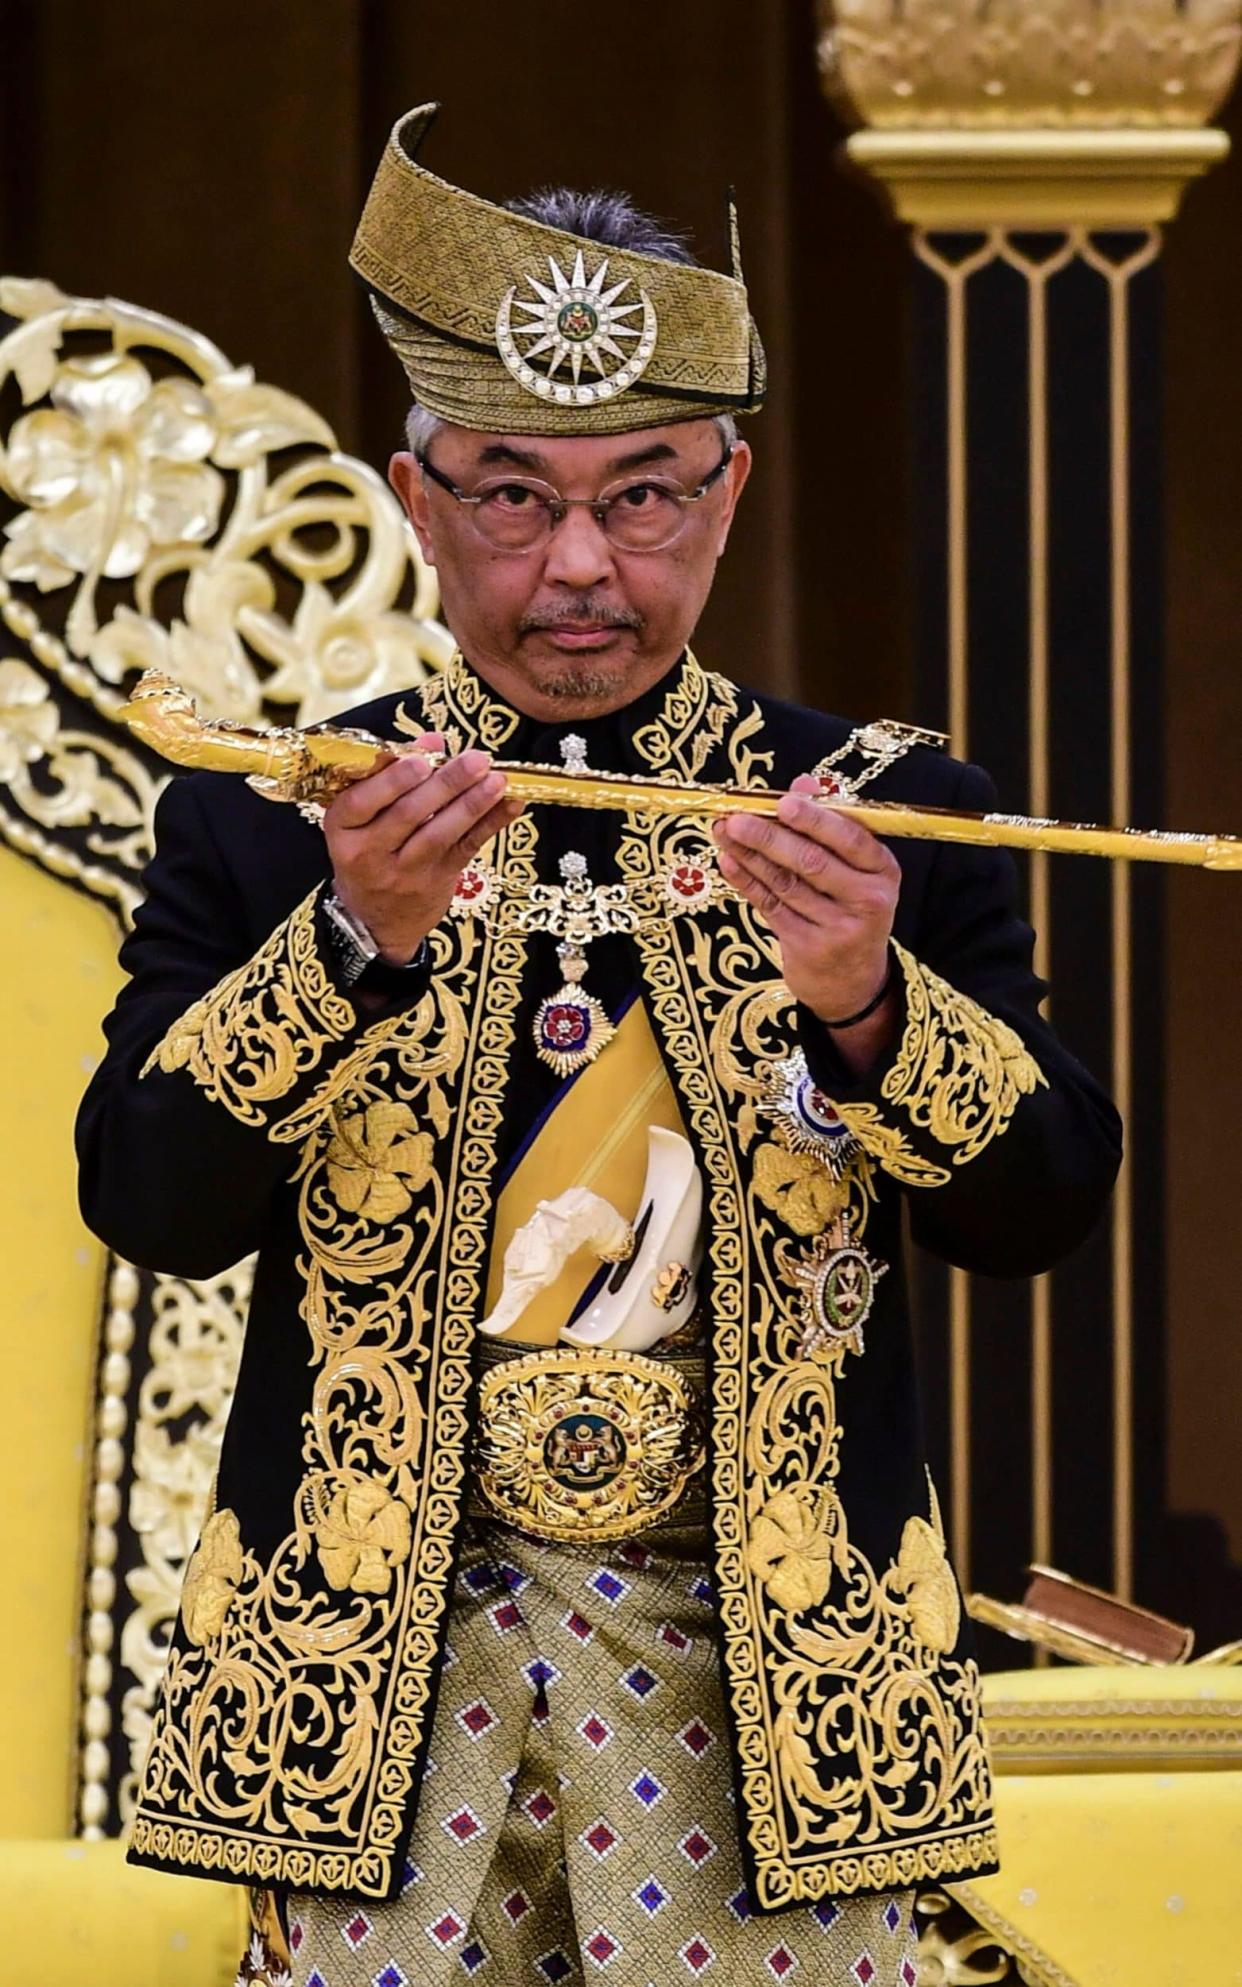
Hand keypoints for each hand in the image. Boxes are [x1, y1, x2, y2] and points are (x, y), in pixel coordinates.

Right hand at [323, 734, 522, 963]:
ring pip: (439, 834)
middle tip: (475, 760)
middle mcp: (369, 853)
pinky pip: (466, 849)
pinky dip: (491, 824)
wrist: (375, 919)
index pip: (360, 802)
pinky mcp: (436, 882)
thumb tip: (433, 740)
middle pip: (408, 815)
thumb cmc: (368, 852)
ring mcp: (404, 872)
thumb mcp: (362, 819)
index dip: (392, 781)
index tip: (422, 760)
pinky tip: (511, 803)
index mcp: (342, 830)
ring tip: (497, 779)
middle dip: (445, 784)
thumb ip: (392, 776)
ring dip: (472, 804)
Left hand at [712, 775, 900, 1050]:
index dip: (815, 819)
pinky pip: (771, 907)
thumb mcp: (855, 869)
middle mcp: (868, 900)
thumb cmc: (851, 906)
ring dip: (750, 855)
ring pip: (786, 883)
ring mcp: (839, 928)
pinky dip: (747, 882)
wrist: (853, 979)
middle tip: (736, 818)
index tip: (782, 803)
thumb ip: (829, 825)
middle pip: (812, 862)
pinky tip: (729, 861)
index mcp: (883, 870)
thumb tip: (803, 781)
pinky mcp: (809, 947)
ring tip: (724, 832)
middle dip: (770, 837)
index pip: (850, 839)